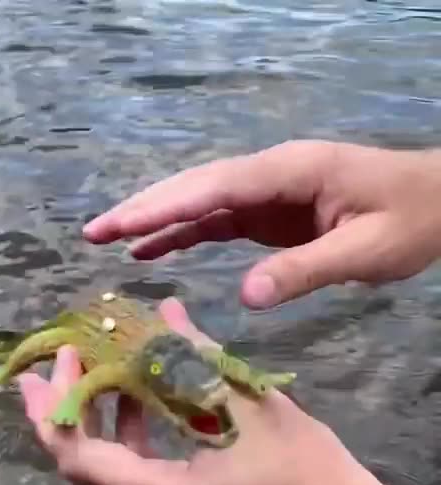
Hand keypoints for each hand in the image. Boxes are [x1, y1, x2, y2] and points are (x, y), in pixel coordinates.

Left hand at [15, 296, 396, 484]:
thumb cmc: (306, 474)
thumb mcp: (250, 406)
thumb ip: (196, 357)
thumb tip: (162, 310)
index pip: (78, 457)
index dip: (60, 405)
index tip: (63, 359)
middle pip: (80, 465)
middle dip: (64, 407)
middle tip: (60, 357)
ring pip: (102, 471)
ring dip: (95, 418)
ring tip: (93, 366)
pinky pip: (129, 478)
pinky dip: (125, 437)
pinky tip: (136, 397)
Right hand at [82, 140, 440, 308]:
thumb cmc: (413, 220)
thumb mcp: (367, 250)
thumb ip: (305, 270)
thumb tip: (244, 296)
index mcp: (290, 172)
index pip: (214, 188)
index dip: (164, 207)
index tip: (119, 225)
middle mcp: (269, 174)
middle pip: (194, 187)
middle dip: (142, 208)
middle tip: (92, 231)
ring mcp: (267, 191)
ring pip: (198, 201)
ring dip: (153, 218)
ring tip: (104, 238)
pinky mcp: (268, 212)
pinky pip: (214, 219)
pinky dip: (180, 233)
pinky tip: (148, 251)